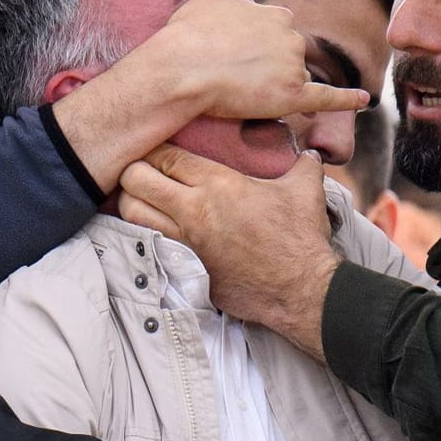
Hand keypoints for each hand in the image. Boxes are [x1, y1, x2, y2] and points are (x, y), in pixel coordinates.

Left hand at [118, 144, 337, 349]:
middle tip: (142, 171)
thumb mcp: (305, 189)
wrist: (301, 290)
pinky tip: (150, 227)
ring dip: (131, 202)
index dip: (156, 149)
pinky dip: (141, 232)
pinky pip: (147, 244)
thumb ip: (302, 164)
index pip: (167, 157)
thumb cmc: (300, 238)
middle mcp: (193, 211)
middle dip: (133, 171)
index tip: (157, 149)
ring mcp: (184, 242)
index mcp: (218, 185)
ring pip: (132, 214)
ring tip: (141, 198)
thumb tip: (308, 152)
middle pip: (136, 180)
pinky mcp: (184, 267)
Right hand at [141, 0, 369, 120]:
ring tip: (240, 93)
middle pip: (289, 57)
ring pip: (295, 79)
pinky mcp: (291, 96)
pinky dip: (348, 98)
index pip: (277, 34)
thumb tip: (236, 2)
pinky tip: (363, 99)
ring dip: (275, 87)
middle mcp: (291, 35)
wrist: (180, 69)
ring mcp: (293, 66)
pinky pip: (327, 97)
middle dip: (269, 68)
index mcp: (275, 14)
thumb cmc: (186, 36)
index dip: (259, 49)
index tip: (239, 58)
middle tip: (235, 78)